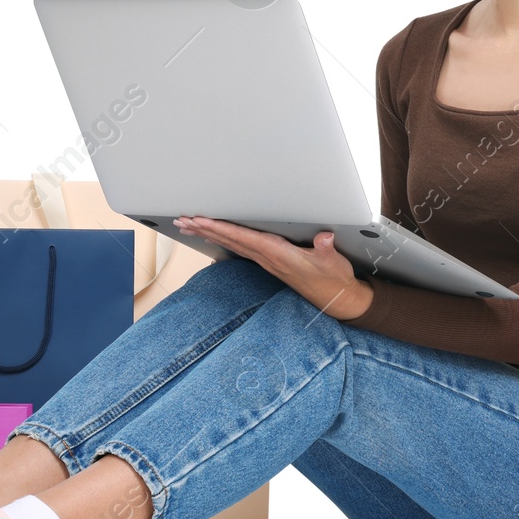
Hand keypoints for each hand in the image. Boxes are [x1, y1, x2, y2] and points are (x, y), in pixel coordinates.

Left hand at [173, 216, 374, 320]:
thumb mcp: (334, 263)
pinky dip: (224, 240)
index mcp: (279, 254)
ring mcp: (267, 262)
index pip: (243, 238)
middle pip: (230, 241)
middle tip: (182, 220)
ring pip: (231, 245)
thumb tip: (325, 238)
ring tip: (189, 226)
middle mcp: (268, 259)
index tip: (201, 220)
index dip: (221, 228)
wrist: (336, 298)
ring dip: (209, 234)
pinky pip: (240, 249)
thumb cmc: (333, 278)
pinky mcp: (270, 263)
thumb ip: (327, 249)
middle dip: (205, 230)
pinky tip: (214, 237)